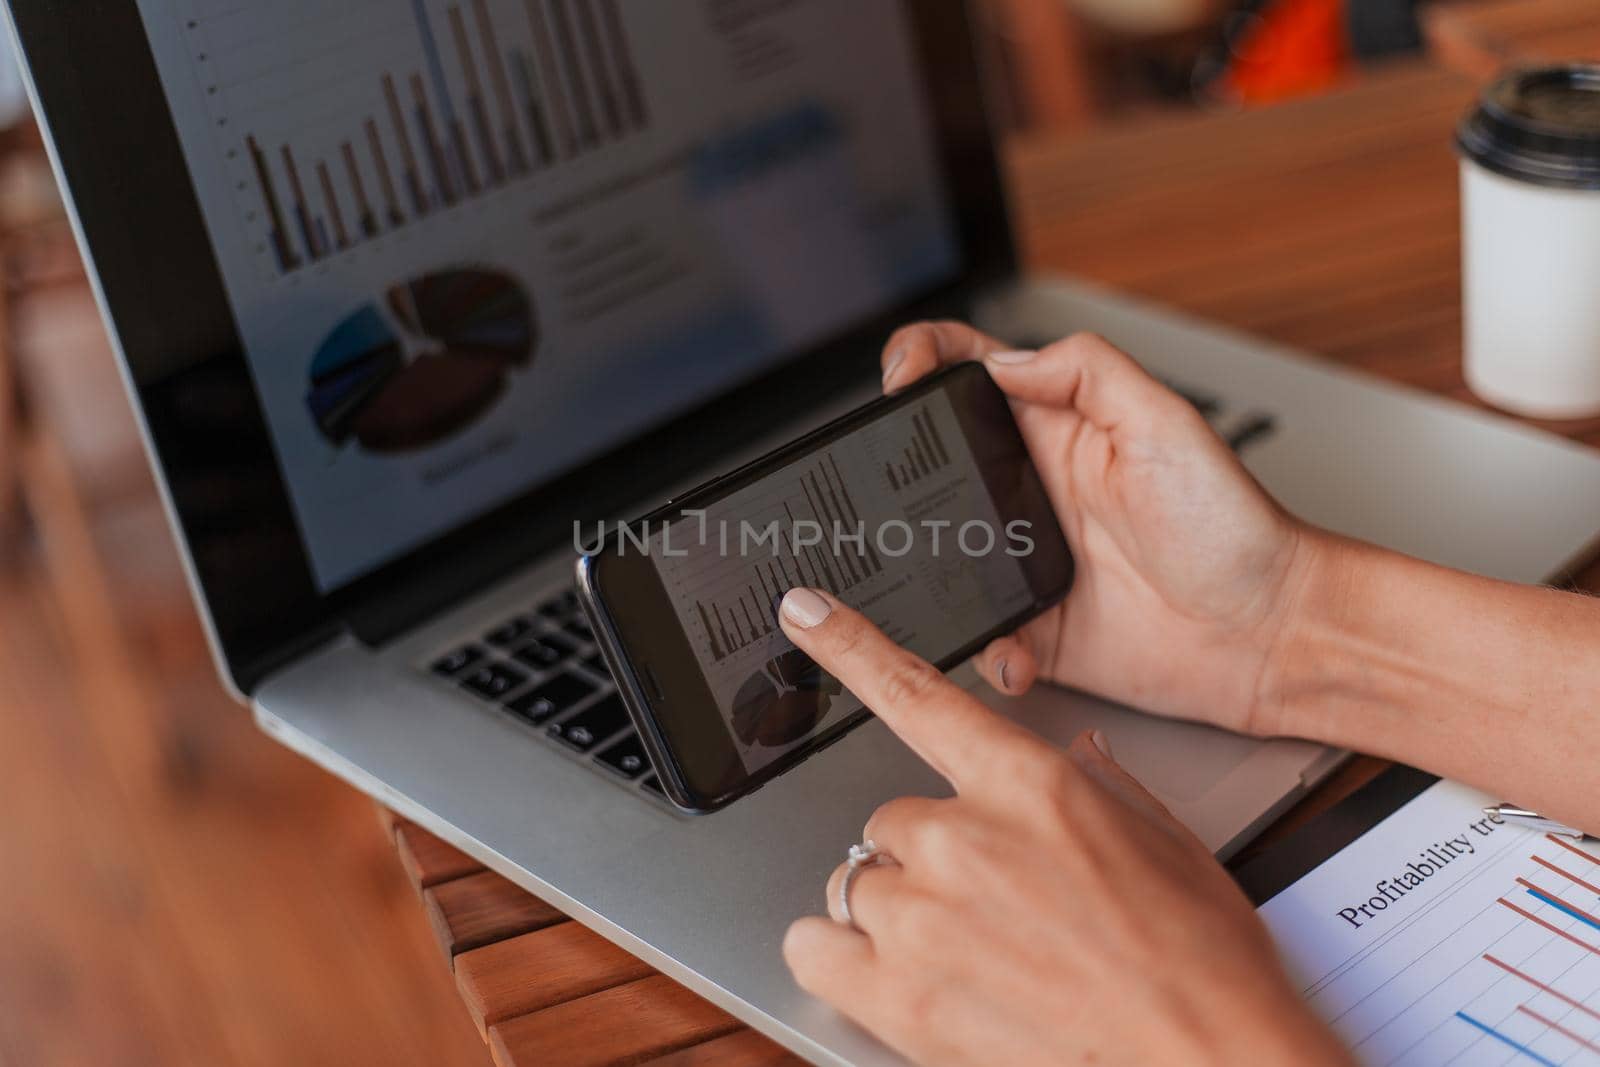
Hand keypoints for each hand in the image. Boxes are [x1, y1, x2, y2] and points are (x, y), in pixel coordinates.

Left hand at [777, 590, 1350, 1066]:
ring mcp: (922, 917)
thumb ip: (1101, 787)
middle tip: (989, 909)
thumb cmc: (1202, 968)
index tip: (807, 613)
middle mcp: (963, 838)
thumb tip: (1076, 759)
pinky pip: (815, 947)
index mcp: (1030, 785)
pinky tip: (896, 976)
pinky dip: (841, 957)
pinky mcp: (896, 997)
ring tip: (962, 954)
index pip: (917, 694)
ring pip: (856, 882)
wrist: (1211, 1064)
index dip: (852, 646)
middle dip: (929, 859)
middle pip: (891, 821)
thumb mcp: (1168, 844)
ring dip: (895, 910)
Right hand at [880, 323, 1319, 734]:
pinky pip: (978, 635)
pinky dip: (984, 648)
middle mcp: (1032, 488)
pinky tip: (1013, 647)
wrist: (1267, 635)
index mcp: (1059, 427)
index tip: (902, 380)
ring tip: (938, 577)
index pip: (971, 369)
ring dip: (926, 569)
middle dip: (896, 470)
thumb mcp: (1166, 422)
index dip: (924, 359)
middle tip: (886, 484)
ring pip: (938, 553)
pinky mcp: (1032, 627)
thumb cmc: (1233, 529)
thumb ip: (1087, 372)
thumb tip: (1002, 358)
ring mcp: (1026, 559)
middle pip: (933, 460)